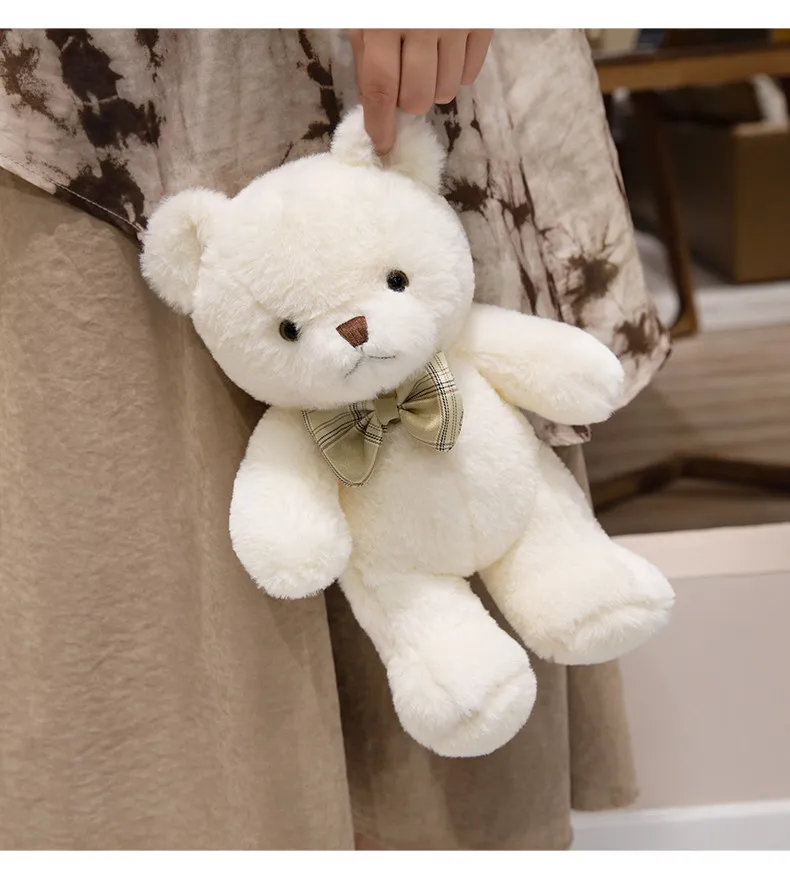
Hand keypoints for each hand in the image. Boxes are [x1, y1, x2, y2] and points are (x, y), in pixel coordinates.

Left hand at [349, 29, 492, 154]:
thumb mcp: (366, 12)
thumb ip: (369, 55)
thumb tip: (376, 107)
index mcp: (384, 19)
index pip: (381, 86)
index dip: (381, 123)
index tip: (382, 144)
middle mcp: (422, 23)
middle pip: (417, 97)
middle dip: (408, 102)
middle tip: (404, 83)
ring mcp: (456, 23)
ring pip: (445, 90)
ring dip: (432, 88)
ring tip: (425, 62)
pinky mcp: (481, 22)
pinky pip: (470, 73)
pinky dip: (455, 74)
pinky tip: (445, 54)